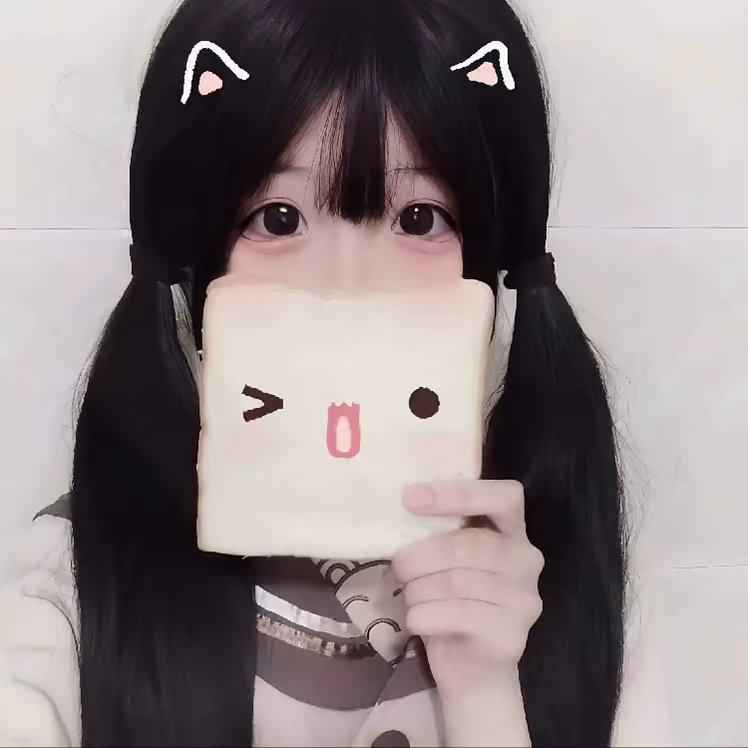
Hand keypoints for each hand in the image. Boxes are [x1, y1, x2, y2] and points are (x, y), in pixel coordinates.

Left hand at [389, 479, 544, 696]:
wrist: (472, 669)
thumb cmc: (453, 602)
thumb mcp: (446, 560)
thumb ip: (438, 534)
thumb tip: (397, 518)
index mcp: (513, 530)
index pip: (502, 497)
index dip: (458, 494)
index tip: (411, 499)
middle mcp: (527, 560)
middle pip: (466, 545)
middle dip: (420, 557)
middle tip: (397, 568)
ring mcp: (524, 598)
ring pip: (457, 582)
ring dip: (418, 590)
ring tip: (409, 596)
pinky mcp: (511, 633)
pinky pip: (457, 614)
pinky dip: (424, 615)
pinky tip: (416, 620)